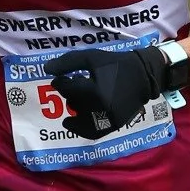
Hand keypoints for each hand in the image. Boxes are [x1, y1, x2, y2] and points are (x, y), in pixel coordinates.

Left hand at [44, 44, 168, 139]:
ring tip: (76, 103)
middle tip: (73, 88)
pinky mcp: (114, 125)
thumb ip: (67, 63)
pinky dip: (82, 129)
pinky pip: (93, 132)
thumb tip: (46, 69)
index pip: (66, 90)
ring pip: (80, 120)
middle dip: (70, 95)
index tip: (61, 80)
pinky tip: (75, 123)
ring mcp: (108, 119)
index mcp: (93, 89)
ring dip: (75, 112)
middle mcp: (100, 107)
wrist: (143, 75)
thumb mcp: (90, 57)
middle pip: (73, 104)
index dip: (60, 83)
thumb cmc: (115, 63)